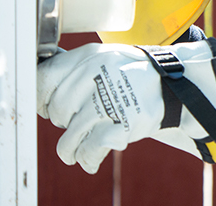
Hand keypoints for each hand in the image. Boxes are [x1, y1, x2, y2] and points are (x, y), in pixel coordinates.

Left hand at [37, 41, 215, 173]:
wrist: (176, 85)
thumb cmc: (136, 74)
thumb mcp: (106, 57)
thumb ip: (75, 68)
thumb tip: (40, 84)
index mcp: (88, 56)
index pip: (44, 79)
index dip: (42, 98)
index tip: (49, 107)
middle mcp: (94, 75)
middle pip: (57, 112)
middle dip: (65, 123)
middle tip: (80, 121)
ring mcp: (106, 101)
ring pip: (69, 137)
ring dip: (71, 149)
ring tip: (78, 149)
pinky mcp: (118, 125)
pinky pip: (87, 151)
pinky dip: (86, 158)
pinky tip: (91, 158)